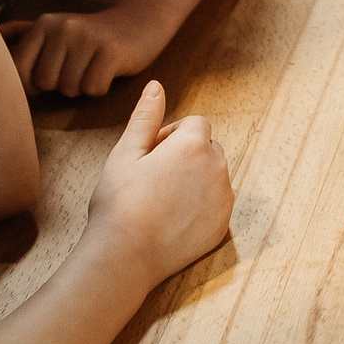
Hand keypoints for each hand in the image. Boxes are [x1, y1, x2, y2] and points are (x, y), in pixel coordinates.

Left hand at [3, 6, 161, 97]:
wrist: (139, 22)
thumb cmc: (89, 35)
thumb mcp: (53, 28)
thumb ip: (19, 33)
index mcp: (43, 24)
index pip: (19, 71)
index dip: (33, 84)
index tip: (51, 75)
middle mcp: (62, 27)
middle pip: (46, 83)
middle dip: (61, 85)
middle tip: (78, 68)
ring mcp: (87, 37)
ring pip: (69, 88)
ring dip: (81, 87)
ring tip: (92, 68)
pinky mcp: (111, 51)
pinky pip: (93, 89)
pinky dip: (100, 88)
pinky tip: (107, 71)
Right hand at [85, 80, 233, 286]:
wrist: (125, 257)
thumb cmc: (119, 203)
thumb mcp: (125, 153)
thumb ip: (146, 118)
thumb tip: (157, 86)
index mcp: (195, 145)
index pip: (195, 124)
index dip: (170, 136)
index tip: (148, 156)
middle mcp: (218, 168)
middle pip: (207, 148)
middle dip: (185, 155)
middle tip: (152, 178)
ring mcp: (223, 199)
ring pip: (213, 176)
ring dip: (194, 180)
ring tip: (160, 201)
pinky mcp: (223, 226)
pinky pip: (216, 204)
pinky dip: (200, 206)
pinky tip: (170, 220)